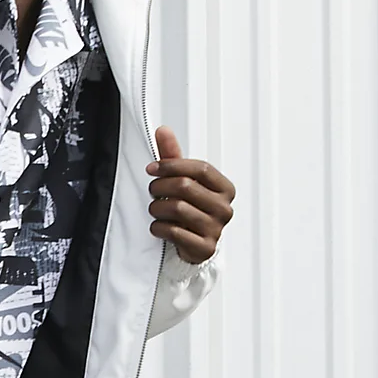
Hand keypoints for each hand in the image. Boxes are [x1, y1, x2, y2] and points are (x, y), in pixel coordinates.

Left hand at [146, 125, 233, 263]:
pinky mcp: (204, 248)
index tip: (152, 168)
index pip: (200, 168)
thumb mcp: (183, 181)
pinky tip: (158, 226)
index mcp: (225, 188)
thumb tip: (163, 130)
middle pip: (186, 187)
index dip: (173, 165)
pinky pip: (174, 232)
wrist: (193, 246)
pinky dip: (159, 228)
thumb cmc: (189, 209)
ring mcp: (216, 229)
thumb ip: (173, 156)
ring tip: (155, 209)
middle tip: (152, 190)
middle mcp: (225, 208)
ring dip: (157, 208)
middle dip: (161, 187)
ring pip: (178, 209)